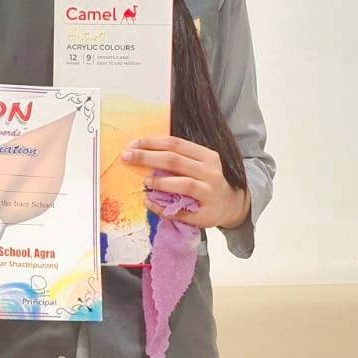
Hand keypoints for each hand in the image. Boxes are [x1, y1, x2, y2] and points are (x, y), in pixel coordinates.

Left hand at [122, 135, 247, 228]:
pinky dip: (162, 208)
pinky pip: (181, 211)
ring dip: (160, 183)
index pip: (176, 144)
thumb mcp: (199, 165)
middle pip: (175, 161)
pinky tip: (149, 203)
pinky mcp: (206, 214)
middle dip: (147, 158)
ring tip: (144, 182)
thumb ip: (177, 158)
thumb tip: (142, 152)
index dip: (152, 143)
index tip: (132, 144)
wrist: (230, 205)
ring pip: (184, 184)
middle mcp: (210, 172)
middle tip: (127, 157)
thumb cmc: (206, 182)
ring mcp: (210, 194)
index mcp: (207, 156)